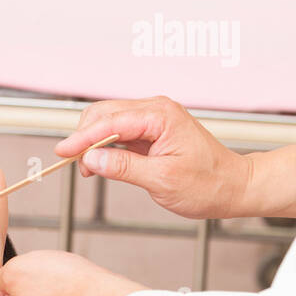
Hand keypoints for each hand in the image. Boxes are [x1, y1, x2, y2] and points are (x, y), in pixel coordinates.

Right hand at [54, 95, 250, 219]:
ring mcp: (154, 118)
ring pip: (109, 120)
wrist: (233, 186)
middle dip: (84, 137)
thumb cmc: (208, 184)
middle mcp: (157, 109)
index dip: (82, 137)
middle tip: (75, 165)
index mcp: (161, 116)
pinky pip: (120, 130)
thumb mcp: (162, 181)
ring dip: (93, 141)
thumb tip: (92, 158)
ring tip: (89, 168)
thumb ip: (124, 167)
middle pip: (104, 113)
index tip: (62, 152)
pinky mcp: (152, 130)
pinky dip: (105, 144)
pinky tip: (101, 162)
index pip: (110, 121)